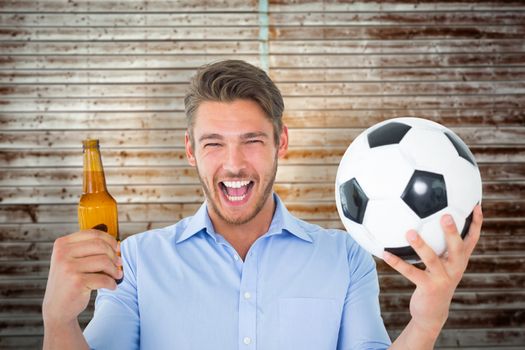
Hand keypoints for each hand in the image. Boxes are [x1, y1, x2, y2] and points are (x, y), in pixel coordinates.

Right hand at [42, 230, 122, 327]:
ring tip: (117, 275)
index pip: (93, 234)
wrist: (56, 308)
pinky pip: (104, 279)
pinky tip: (111, 286)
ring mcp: (68, 268)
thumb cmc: (69, 281)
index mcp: (62, 244)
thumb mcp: (72, 260)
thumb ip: (89, 249)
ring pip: (104, 261)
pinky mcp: (76, 282)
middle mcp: (63, 254)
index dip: (109, 240)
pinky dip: (111, 283)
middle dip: (114, 255)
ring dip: (115, 270)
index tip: (117, 248)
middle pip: (100, 245)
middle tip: (119, 263)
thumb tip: (117, 244)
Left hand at [383, 205, 482, 337]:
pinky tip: (385, 253)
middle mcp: (455, 268)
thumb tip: (426, 218)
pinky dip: (397, 262)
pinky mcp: (428, 287)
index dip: (476, 223)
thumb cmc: (436, 280)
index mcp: (459, 259)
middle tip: (446, 215)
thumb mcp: (443, 263)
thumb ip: (440, 245)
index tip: (476, 205)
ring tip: (410, 232)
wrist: (433, 312)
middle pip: (457, 248)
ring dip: (421, 245)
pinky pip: (410, 272)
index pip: (472, 239)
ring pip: (432, 259)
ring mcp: (442, 278)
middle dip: (452, 232)